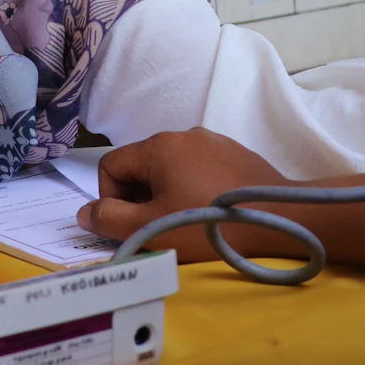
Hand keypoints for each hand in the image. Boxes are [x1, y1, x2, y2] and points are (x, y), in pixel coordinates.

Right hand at [76, 129, 296, 262]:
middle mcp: (184, 134)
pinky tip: (211, 214)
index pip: (112, 166)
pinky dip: (194, 190)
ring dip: (167, 195)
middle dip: (140, 199)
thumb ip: (110, 219)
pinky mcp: (236, 154)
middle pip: (142, 166)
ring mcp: (214, 141)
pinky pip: (199, 169)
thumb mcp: (152, 228)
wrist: (279, 218)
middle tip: (159, 230)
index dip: (111, 200)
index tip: (132, 226)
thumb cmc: (207, 224)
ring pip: (171, 169)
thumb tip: (85, 211)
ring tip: (187, 224)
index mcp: (159, 146)